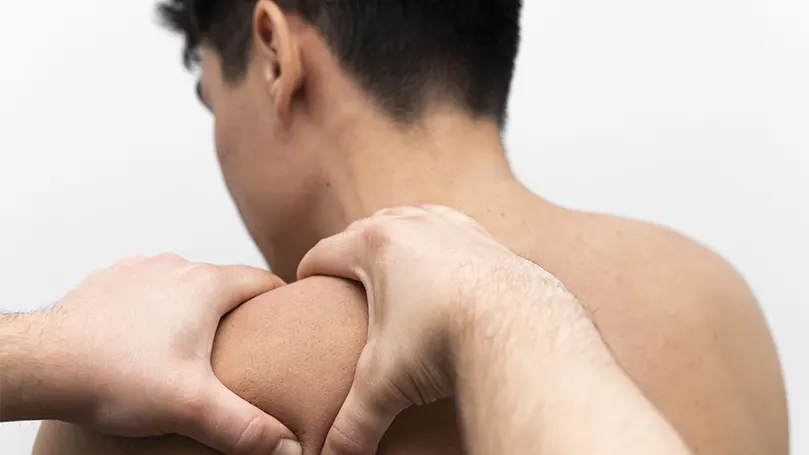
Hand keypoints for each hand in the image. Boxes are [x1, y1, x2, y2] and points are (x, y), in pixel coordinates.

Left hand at [39, 254, 299, 454]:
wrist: (39, 364)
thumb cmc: (112, 376)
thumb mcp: (192, 407)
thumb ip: (246, 428)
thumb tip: (289, 447)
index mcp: (205, 284)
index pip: (263, 280)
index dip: (282, 301)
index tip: (290, 322)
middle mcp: (176, 267)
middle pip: (225, 283)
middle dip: (240, 311)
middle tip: (248, 347)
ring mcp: (140, 270)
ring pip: (186, 286)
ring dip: (197, 310)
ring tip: (196, 348)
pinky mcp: (110, 281)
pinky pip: (150, 290)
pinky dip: (159, 310)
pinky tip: (150, 342)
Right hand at [298, 205, 554, 454]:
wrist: (522, 330)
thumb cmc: (449, 341)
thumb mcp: (386, 384)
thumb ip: (353, 423)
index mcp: (376, 244)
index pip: (323, 254)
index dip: (308, 275)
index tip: (305, 291)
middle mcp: (413, 224)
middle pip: (363, 230)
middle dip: (349, 255)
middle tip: (342, 286)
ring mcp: (452, 226)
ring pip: (408, 220)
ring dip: (393, 239)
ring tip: (386, 269)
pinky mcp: (485, 238)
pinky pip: (450, 228)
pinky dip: (436, 241)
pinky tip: (439, 263)